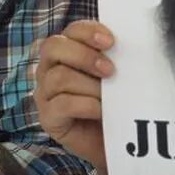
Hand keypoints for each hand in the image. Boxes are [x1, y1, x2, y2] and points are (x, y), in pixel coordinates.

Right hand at [34, 20, 114, 174]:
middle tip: (110, 70)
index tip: (111, 41)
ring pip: (59, 77)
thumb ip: (114, 58)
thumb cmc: (114, 104)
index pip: (70, 31)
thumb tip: (129, 44)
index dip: (88, 31)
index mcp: (66, 52)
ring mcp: (45, 93)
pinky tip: (101, 110)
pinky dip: (86, 105)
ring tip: (109, 97)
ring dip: (89, 85)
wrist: (116, 143)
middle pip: (53, 47)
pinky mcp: (48, 117)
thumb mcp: (116, 76)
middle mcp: (49, 68)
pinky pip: (62, 104)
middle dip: (83, 56)